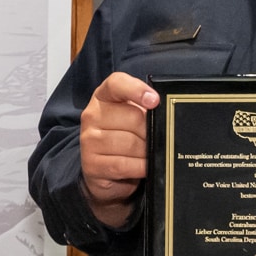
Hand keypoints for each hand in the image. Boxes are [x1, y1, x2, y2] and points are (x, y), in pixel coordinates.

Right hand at [79, 72, 160, 229]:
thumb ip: (147, 109)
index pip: (116, 84)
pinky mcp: (91, 165)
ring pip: (130, 143)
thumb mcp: (134, 118)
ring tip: (147, 155)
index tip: (154, 101)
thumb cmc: (124, 138)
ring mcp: (89, 140)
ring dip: (146, 152)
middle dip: (150, 131)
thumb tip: (167, 116)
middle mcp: (92, 115)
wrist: (105, 171)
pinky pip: (124, 165)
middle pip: (132, 117)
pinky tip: (143, 167)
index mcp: (103, 97)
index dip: (136, 90)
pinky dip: (140, 168)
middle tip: (154, 139)